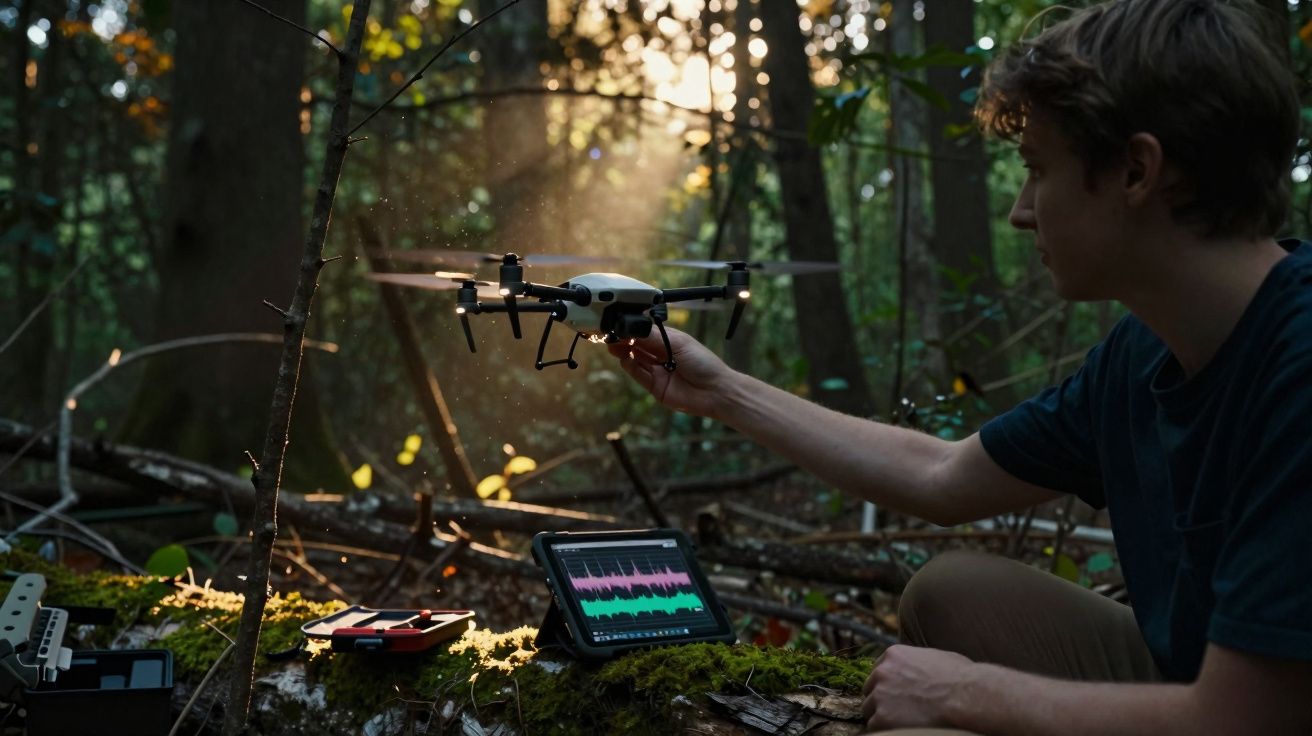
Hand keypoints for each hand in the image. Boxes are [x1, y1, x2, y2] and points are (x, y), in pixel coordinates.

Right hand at [606, 327, 736, 419]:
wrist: (715, 391)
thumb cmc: (703, 363)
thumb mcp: (678, 344)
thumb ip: (654, 337)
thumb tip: (632, 328)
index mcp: (668, 341)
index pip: (644, 333)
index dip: (631, 329)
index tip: (619, 325)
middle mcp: (660, 355)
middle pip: (636, 346)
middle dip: (624, 339)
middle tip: (611, 335)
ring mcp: (657, 371)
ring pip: (634, 359)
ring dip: (623, 352)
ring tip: (614, 344)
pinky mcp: (654, 386)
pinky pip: (638, 374)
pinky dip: (630, 366)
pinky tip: (625, 358)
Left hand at [861, 644, 974, 730]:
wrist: (966, 696)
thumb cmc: (961, 678)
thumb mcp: (935, 658)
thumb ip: (917, 662)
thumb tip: (921, 670)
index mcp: (894, 655)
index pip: (878, 671)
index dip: (887, 685)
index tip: (896, 695)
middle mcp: (882, 672)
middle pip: (870, 690)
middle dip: (882, 699)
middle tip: (898, 710)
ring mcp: (880, 695)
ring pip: (870, 710)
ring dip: (883, 716)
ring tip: (903, 721)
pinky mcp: (882, 717)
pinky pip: (875, 727)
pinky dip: (886, 729)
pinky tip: (902, 729)